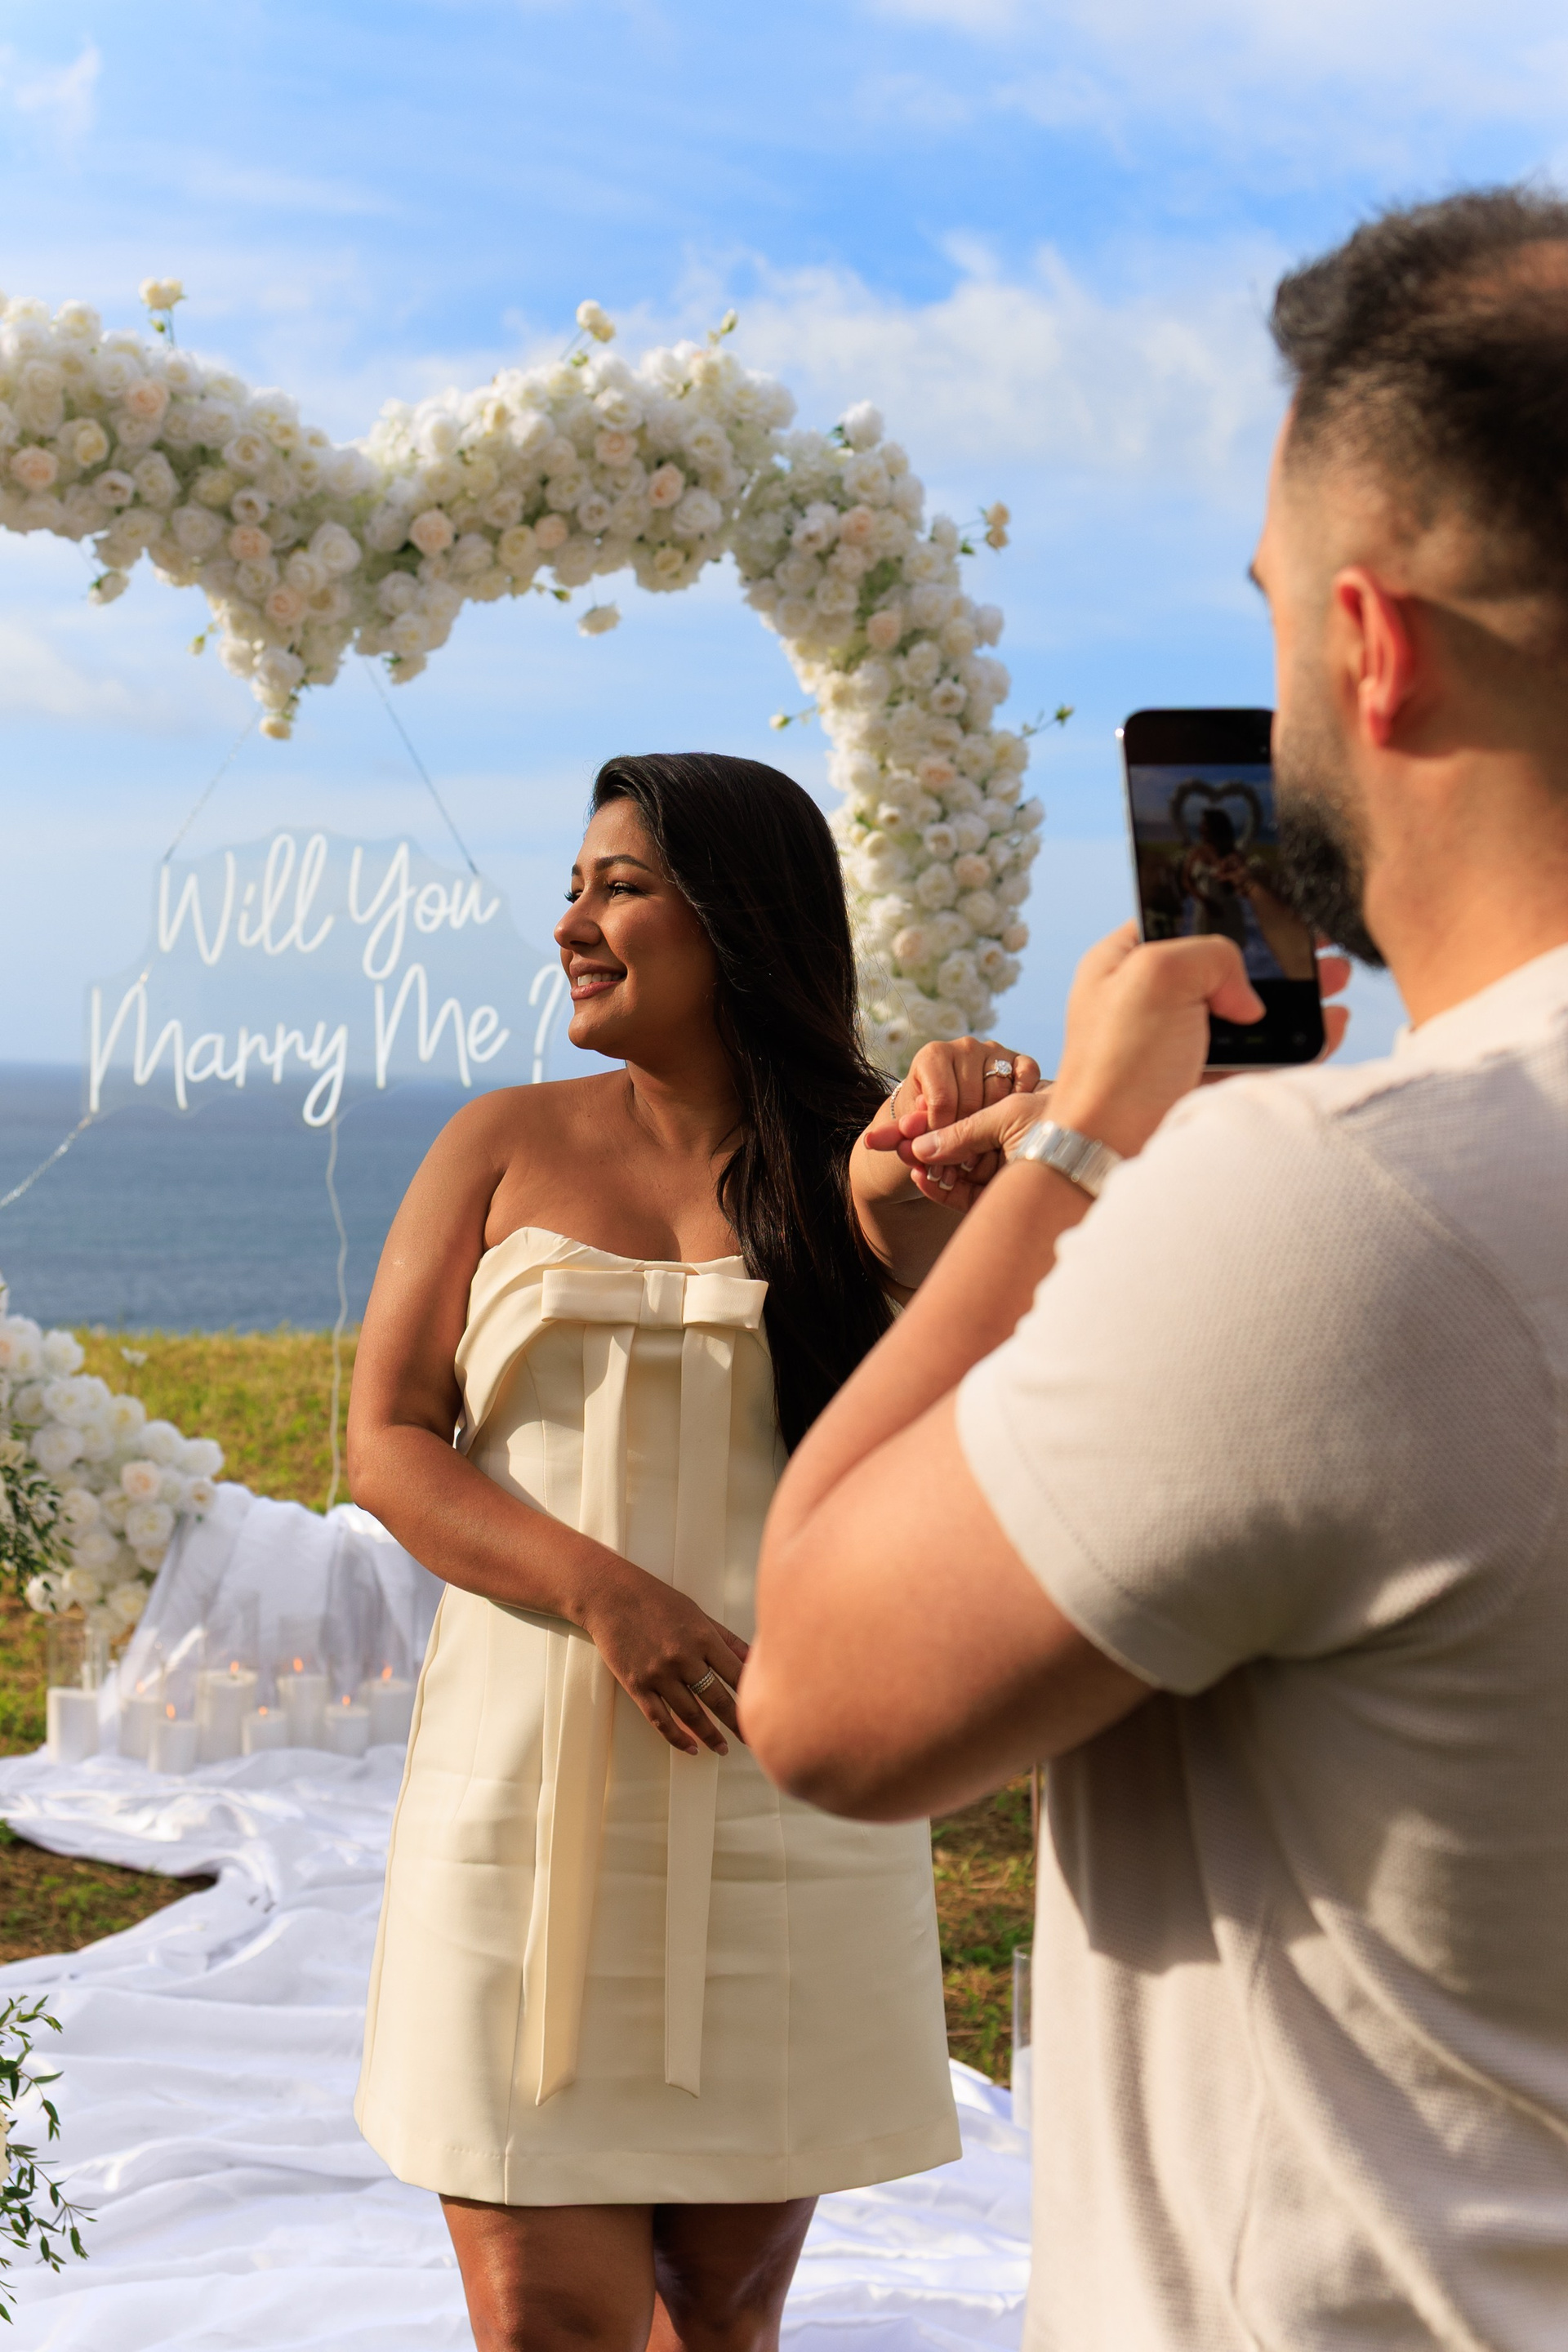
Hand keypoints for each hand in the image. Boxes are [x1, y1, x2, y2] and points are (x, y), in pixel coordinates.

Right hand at [581, 1563, 749, 1757]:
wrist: (611, 1596)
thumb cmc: (657, 1600)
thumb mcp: (698, 1614)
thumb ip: (726, 1638)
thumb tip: (754, 1657)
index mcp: (703, 1638)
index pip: (736, 1674)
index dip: (752, 1695)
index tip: (764, 1709)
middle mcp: (683, 1658)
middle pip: (718, 1699)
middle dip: (738, 1723)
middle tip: (752, 1739)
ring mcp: (659, 1674)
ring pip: (691, 1715)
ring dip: (710, 1735)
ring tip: (722, 1747)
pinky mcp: (637, 1685)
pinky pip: (660, 1719)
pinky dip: (677, 1738)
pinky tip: (690, 1748)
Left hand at [862, 1035, 1042, 1209]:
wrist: (955, 1115)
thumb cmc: (928, 1125)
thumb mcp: (910, 1131)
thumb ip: (895, 1136)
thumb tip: (870, 1143)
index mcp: (933, 1055)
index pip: (942, 1101)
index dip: (942, 1135)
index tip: (942, 1157)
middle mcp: (964, 1046)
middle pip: (972, 1100)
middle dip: (967, 1136)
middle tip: (964, 1161)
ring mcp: (994, 1051)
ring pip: (1001, 1094)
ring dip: (995, 1125)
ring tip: (984, 1147)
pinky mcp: (1021, 1060)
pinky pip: (1027, 1078)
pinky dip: (1021, 1101)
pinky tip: (1009, 1122)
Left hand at [907, 927, 1352, 1173]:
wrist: (1109, 1149)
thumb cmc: (1117, 1063)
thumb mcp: (1157, 975)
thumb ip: (1211, 956)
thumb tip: (1248, 996)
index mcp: (1123, 963)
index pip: (1179, 920)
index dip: (1228, 913)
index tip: (1275, 910)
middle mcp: (1148, 1000)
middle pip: (1223, 966)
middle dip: (1275, 957)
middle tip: (1318, 945)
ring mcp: (1178, 1042)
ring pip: (1247, 1012)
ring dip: (1294, 997)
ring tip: (1336, 980)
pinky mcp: (1203, 1081)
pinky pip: (1258, 1055)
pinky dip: (1294, 1041)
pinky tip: (1328, 1026)